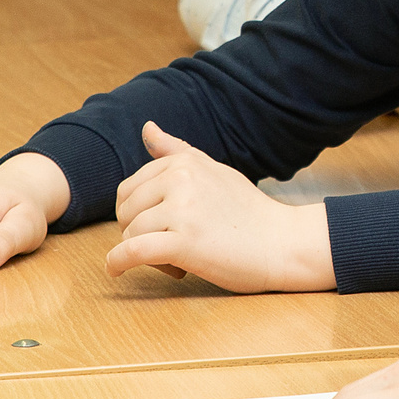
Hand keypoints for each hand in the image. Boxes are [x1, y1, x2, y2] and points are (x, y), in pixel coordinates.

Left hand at [104, 121, 333, 291]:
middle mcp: (180, 179)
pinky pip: (132, 252)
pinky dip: (117, 264)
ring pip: (129, 234)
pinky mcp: (184, 243)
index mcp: (184, 162)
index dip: (139, 214)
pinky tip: (116, 271)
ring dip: (142, 254)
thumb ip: (177, 151)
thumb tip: (146, 128)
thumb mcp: (214, 172)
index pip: (130, 189)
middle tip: (170, 245)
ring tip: (176, 260)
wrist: (283, 244)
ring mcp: (182, 210)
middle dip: (137, 233)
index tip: (163, 227)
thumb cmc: (249, 212)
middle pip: (126, 211)